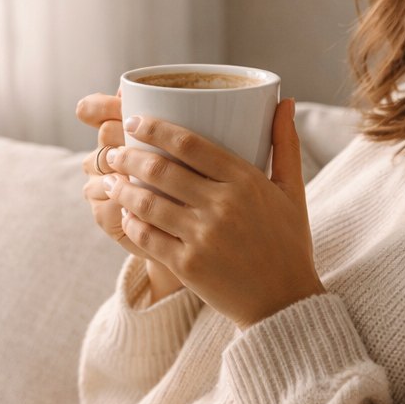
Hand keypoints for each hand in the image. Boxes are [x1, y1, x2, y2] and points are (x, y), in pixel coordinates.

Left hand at [99, 99, 323, 328]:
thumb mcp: (293, 191)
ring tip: (112, 179)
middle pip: (162, 169)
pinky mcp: (188, 266)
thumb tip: (284, 100)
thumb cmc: (288, 243)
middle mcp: (223, 206)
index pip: (190, 143)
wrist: (285, 303)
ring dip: (123, 188)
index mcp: (246, 181)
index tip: (134, 121)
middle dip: (130, 155)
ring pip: (148, 203)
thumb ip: (286, 144)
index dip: (156, 128)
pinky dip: (131, 223)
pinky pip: (147, 237)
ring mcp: (204, 237)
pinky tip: (125, 214)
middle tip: (116, 150)